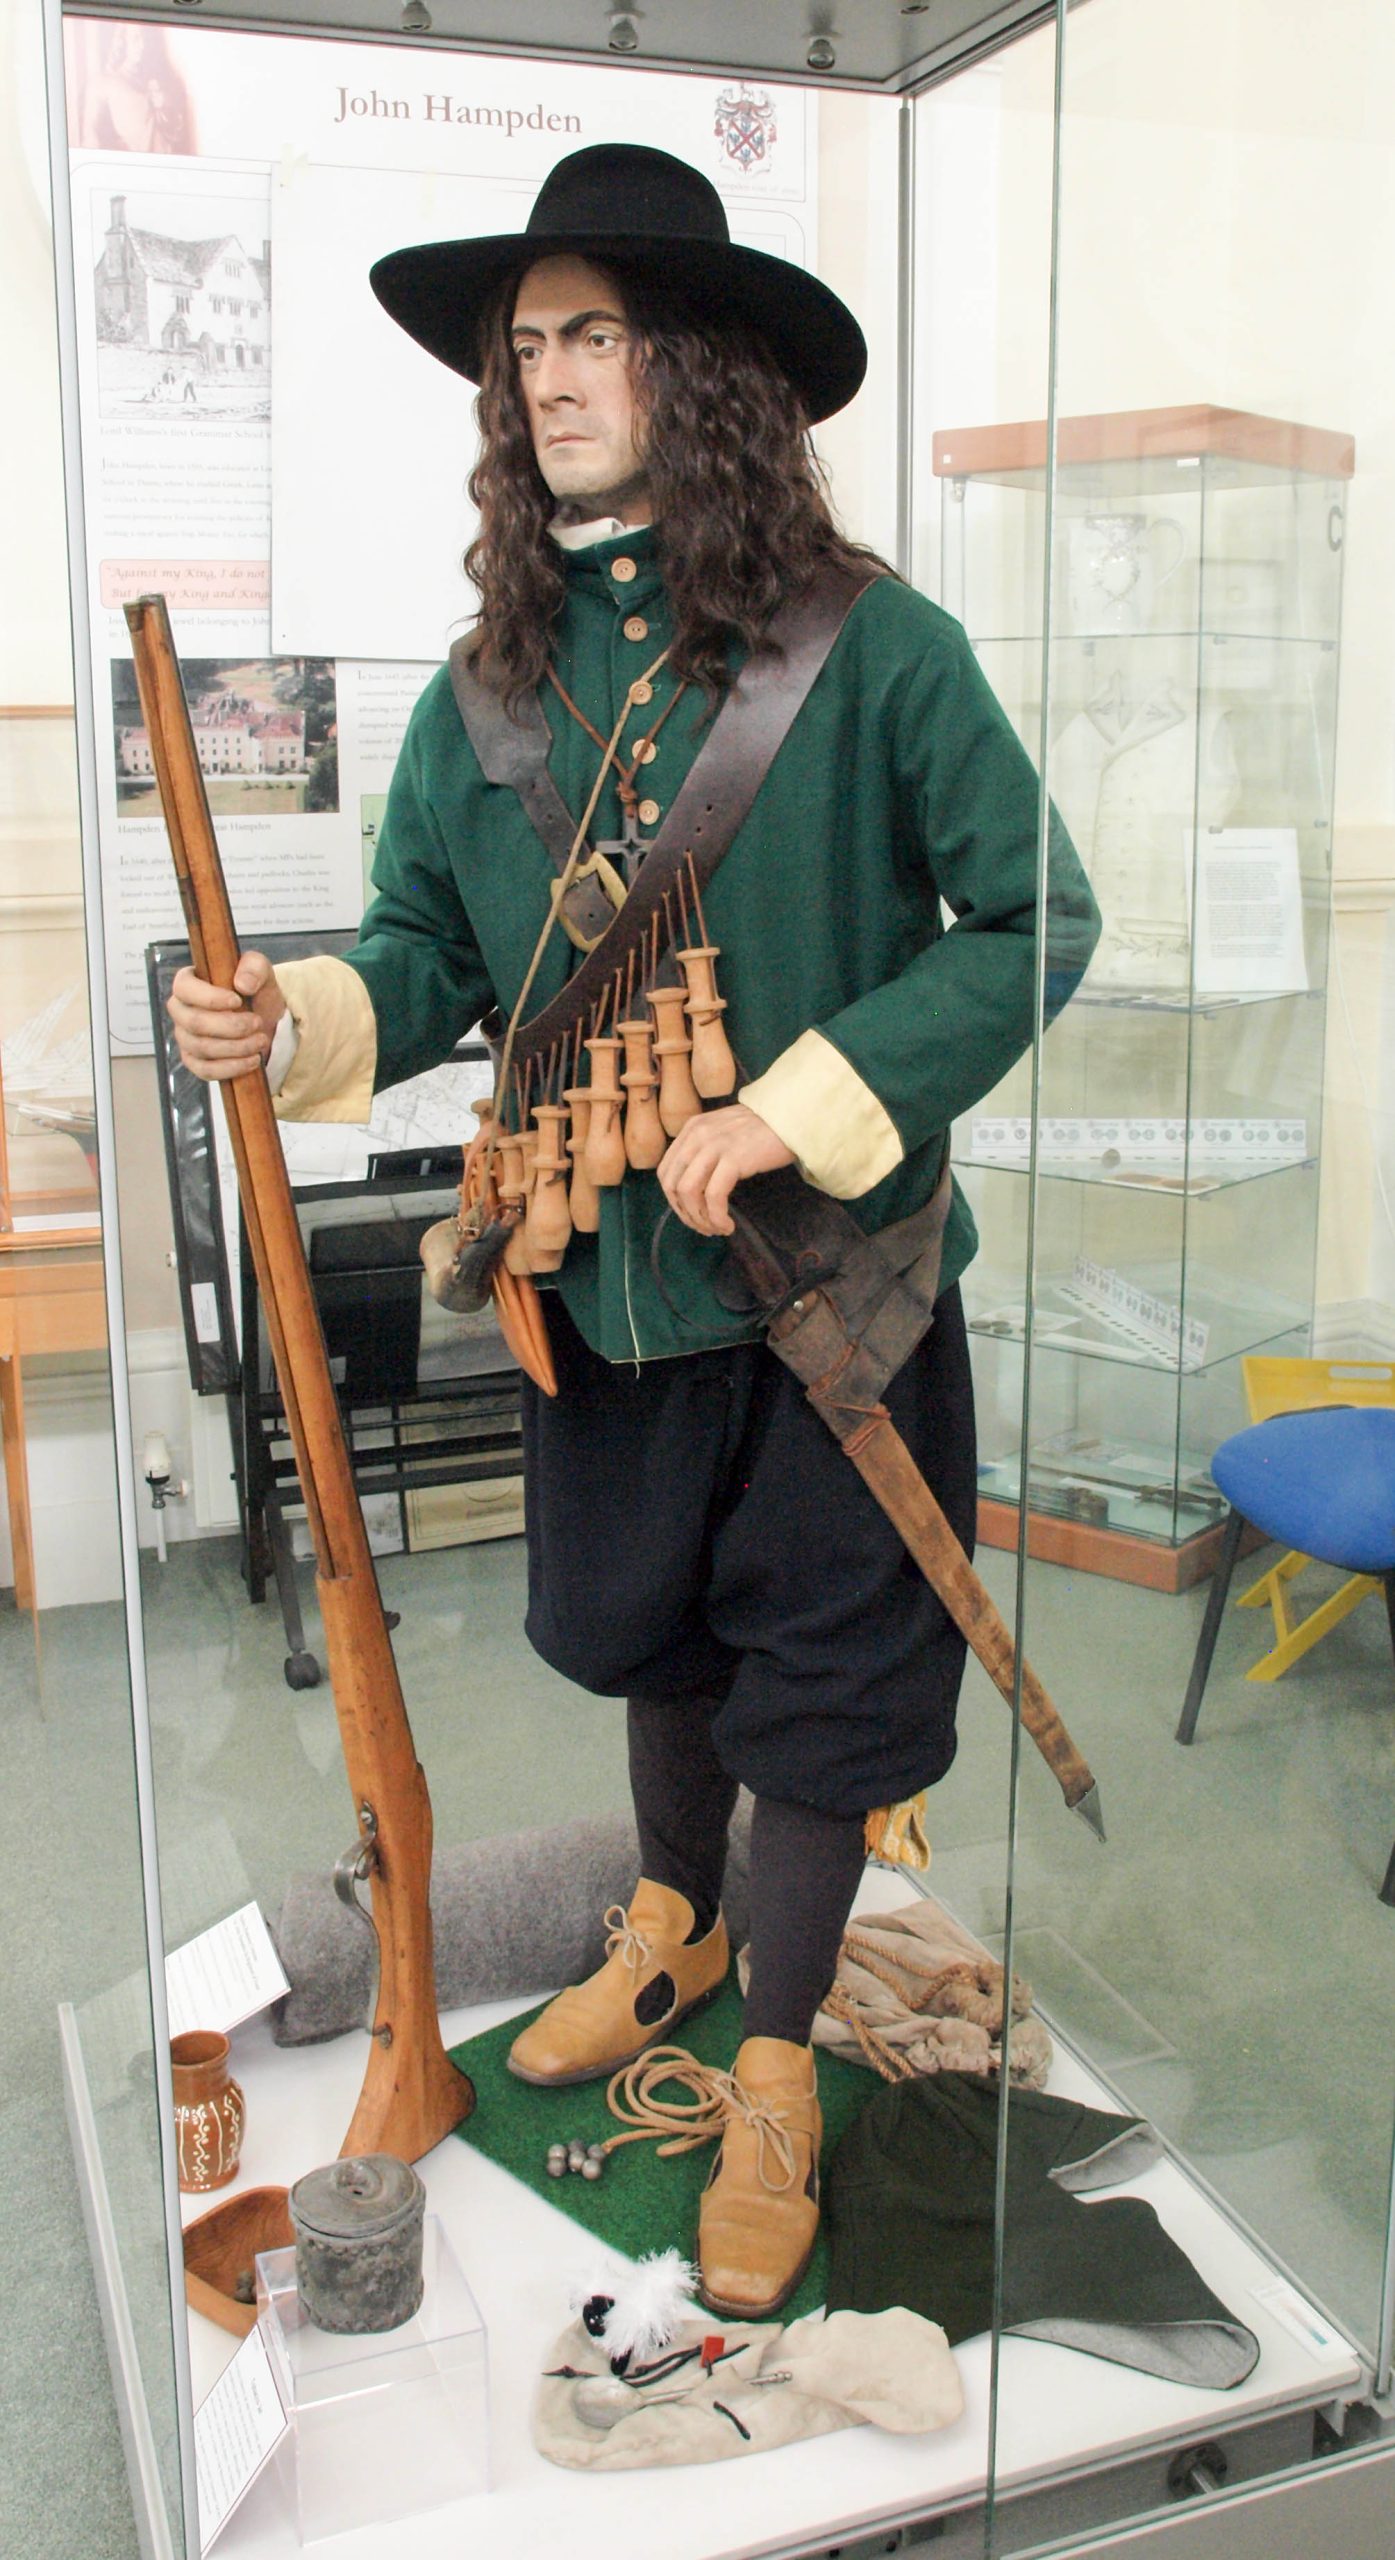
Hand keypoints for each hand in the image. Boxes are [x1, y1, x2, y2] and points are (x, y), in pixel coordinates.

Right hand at [167, 950, 285, 1081]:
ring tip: (260, 1040)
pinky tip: (253, 1060)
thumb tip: (242, 984)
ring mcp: (185, 1038)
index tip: (237, 1001)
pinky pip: (206, 1071)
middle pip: (194, 1023)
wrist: (264, 1021)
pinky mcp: (195, 1062)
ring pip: (203, 1048)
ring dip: (237, 1047)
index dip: (209, 998)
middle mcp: (180, 1011)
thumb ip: (254, 967)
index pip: (184, 988)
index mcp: (187, 983)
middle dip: (232, 1026)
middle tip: (257, 1023)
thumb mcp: (260, 971)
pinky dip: (232, 1067)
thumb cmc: (254, 992)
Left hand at [657, 1103, 793, 1237]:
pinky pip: (714, 1197)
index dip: (674, 1201)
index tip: (692, 1214)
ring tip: (717, 1228)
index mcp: (691, 1130)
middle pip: (673, 1185)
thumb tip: (693, 1189)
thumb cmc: (762, 1129)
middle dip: (686, 1214)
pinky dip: (717, 1217)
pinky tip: (728, 1225)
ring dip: (700, 1219)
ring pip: (689, 1193)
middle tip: (705, 1228)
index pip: (665, 1172)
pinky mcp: (733, 1159)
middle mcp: (696, 1136)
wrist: (791, 1117)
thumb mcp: (722, 1131)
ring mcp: (713, 1146)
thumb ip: (703, 1150)